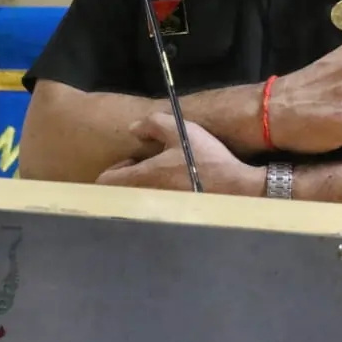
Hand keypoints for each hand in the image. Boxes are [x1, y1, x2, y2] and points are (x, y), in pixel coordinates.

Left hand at [97, 113, 262, 195]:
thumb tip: (132, 129)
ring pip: (137, 202)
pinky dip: (158, 199)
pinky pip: (152, 209)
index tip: (132, 161)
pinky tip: (177, 188)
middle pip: (121, 194)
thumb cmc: (204, 159)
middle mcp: (145, 198)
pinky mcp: (171, 217)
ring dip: (144, 188)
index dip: (114, 169)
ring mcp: (157, 210)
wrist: (234, 187)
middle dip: (129, 179)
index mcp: (143, 177)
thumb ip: (152, 124)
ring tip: (164, 176)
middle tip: (149, 166)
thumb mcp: (180, 130)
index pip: (106, 182)